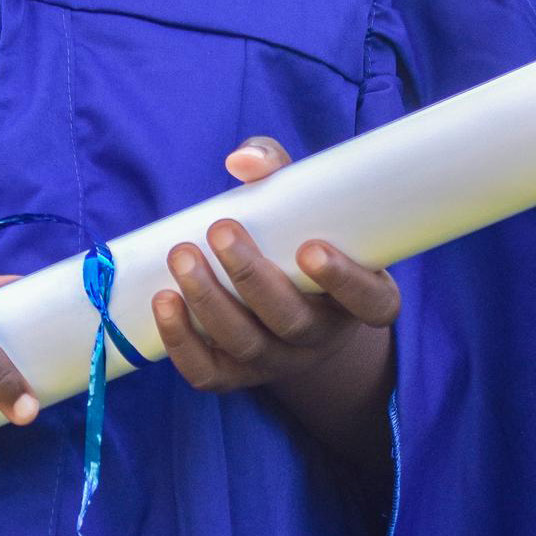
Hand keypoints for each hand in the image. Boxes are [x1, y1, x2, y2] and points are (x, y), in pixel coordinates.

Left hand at [150, 136, 398, 471]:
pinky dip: (182, 342)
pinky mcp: (238, 374)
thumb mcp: (305, 200)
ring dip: (210, 302)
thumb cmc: (300, 232)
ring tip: (181, 256)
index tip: (310, 248)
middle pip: (292, 322)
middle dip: (252, 278)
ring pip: (248, 346)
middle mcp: (323, 336)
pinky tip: (164, 301)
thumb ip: (278, 170)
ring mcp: (281, 360)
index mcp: (362, 297)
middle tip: (221, 230)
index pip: (371, 302)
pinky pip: (210, 374)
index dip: (345, 281)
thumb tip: (241, 161)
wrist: (289, 295)